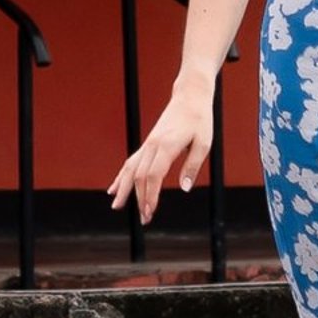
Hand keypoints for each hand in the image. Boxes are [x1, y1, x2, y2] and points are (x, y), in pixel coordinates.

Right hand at [107, 83, 212, 222]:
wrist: (190, 97)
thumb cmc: (200, 120)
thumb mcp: (204, 142)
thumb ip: (193, 165)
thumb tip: (185, 188)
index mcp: (166, 146)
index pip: (153, 176)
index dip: (150, 195)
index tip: (150, 212)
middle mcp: (152, 145)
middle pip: (140, 176)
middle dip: (140, 199)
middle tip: (144, 219)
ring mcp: (148, 144)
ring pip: (131, 170)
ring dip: (125, 190)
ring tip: (116, 206)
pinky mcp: (148, 144)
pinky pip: (131, 162)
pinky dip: (121, 176)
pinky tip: (114, 188)